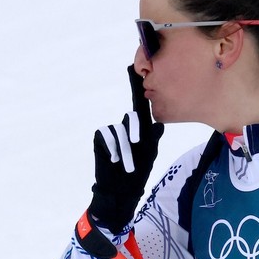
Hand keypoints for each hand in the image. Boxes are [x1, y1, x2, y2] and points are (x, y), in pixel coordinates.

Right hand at [87, 65, 164, 233]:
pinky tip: (114, 161)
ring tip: (126, 166)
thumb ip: (153, 139)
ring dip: (126, 151)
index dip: (135, 86)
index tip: (132, 68)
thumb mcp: (150, 155)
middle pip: (132, 118)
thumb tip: (158, 125)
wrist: (119, 190)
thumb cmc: (137, 172)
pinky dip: (113, 149)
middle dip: (136, 136)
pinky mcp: (101, 138)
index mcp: (139, 127)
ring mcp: (112, 131)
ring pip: (121, 130)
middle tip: (135, 155)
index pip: (139, 104)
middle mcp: (125, 125)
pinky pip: (108, 136)